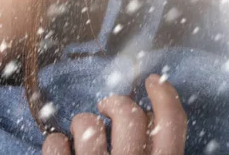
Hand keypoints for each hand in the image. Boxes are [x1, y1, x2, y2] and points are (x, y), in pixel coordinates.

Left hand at [42, 74, 186, 154]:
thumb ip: (150, 148)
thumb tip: (147, 118)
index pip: (172, 125)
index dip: (165, 96)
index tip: (152, 80)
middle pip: (129, 115)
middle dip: (116, 104)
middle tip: (107, 107)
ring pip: (88, 124)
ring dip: (83, 124)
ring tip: (82, 138)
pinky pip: (56, 144)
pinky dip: (56, 144)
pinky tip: (62, 151)